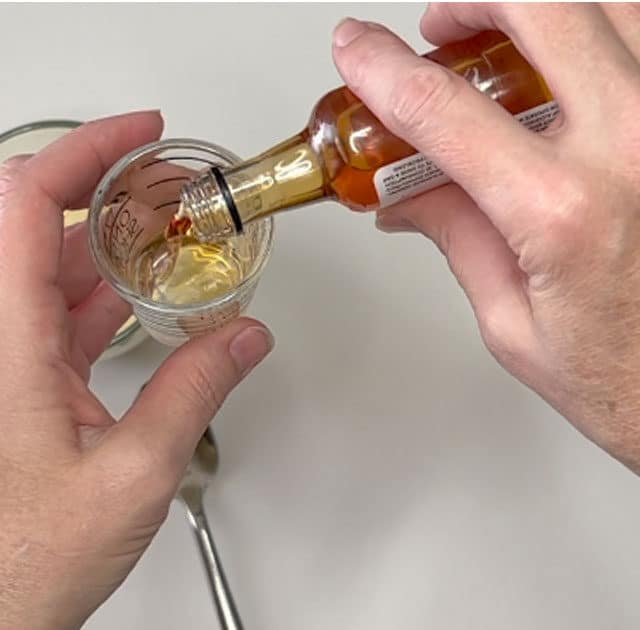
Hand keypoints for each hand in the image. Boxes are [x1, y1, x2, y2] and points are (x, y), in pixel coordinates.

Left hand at [0, 112, 273, 628]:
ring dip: (110, 242)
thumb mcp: (133, 471)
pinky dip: (103, 291)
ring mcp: (9, 358)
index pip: (24, 203)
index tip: (138, 132)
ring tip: (167, 232)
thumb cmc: (21, 560)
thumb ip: (194, 392)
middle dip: (109, 190)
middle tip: (167, 180)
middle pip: (41, 224)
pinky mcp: (23, 381)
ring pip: (53, 268)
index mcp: (6, 343)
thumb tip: (242, 338)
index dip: (83, 153)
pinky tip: (143, 292)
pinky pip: (61, 312)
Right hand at [333, 5, 639, 472]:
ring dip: (546, 7)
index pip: (446, 113)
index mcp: (565, 214)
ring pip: (614, 6)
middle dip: (474, 1)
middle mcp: (635, 153)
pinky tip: (578, 66)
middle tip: (443, 26)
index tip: (357, 50)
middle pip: (546, 11)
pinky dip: (606, 35)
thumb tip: (409, 195)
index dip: (385, 71)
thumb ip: (458, 238)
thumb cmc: (627, 381)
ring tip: (507, 36)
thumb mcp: (512, 322)